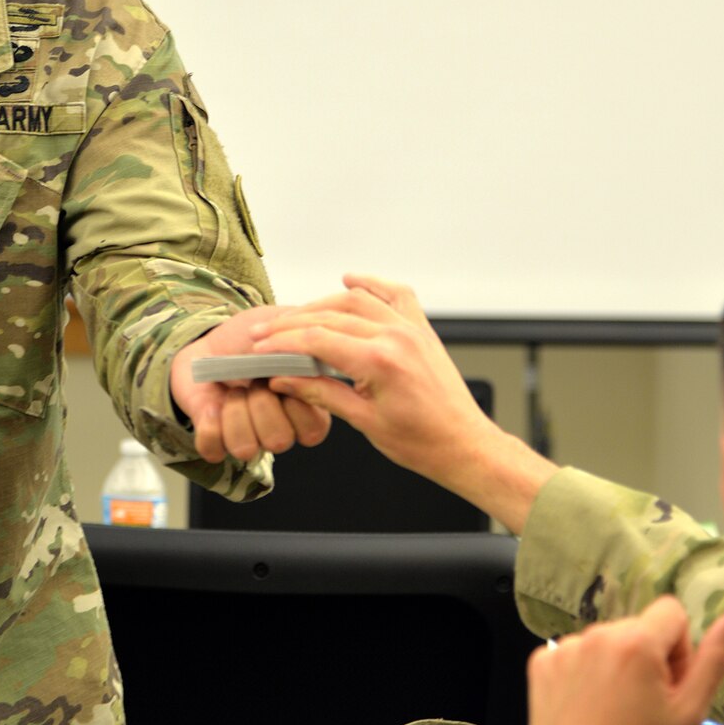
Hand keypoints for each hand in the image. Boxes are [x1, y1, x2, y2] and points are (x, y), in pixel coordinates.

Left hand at [170, 305, 331, 462]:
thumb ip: (305, 332)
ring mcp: (247, 437)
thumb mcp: (281, 323)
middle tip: (253, 380)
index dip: (296, 403)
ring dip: (235, 413)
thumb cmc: (247, 338)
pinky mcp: (215, 443)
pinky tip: (212, 405)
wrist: (206, 343)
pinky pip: (214, 450)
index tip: (280, 375)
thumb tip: (315, 343)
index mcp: (303, 407)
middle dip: (261, 404)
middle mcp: (279, 428)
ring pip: (246, 448)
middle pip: (279, 441)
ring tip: (233, 390)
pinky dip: (209, 425)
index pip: (313, 429)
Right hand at [252, 274, 554, 529]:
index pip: (318, 339)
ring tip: (295, 318)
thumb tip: (284, 380)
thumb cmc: (422, 442)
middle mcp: (396, 336)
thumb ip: (321, 393)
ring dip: (322, 304)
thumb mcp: (363, 422)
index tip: (260, 348)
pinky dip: (372, 284)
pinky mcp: (421, 330)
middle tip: (266, 335)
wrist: (463, 444)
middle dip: (292, 324)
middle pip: (331, 315)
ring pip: (357, 300)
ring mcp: (411, 329)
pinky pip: (396, 295)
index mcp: (381, 361)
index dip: (283, 342)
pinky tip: (351, 280)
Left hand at [527, 597, 723, 724]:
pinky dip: (585, 674)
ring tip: (615, 710)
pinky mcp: (541, 662)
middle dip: (647, 658)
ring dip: (617, 665)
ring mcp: (563, 646)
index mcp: (636, 641)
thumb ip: (714, 660)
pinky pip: (576, 653)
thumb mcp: (688, 712)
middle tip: (644, 705)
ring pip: (607, 641)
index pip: (672, 612)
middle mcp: (596, 633)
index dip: (679, 650)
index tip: (670, 685)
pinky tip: (587, 707)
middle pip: (638, 628)